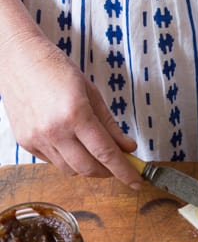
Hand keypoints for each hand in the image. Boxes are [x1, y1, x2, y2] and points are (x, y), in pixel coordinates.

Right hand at [0, 32, 141, 187]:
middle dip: (107, 172)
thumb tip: (128, 149)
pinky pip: (53, 162)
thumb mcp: (91, 93)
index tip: (137, 182)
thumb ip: (111, 125)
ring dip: (88, 167)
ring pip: (70, 170)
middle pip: (89, 169)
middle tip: (117, 164)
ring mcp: (37, 138)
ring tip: (93, 151)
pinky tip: (71, 143)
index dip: (125, 172)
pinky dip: (68, 159)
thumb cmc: (56, 70)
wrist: (17, 59)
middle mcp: (54, 130)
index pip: (106, 154)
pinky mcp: (26, 142)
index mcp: (75, 114)